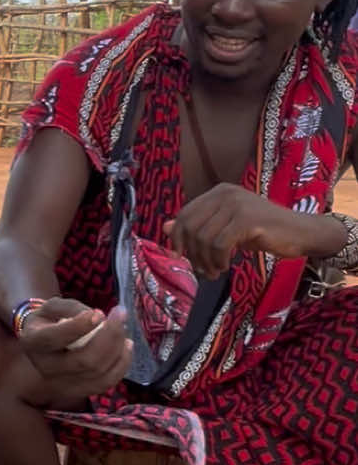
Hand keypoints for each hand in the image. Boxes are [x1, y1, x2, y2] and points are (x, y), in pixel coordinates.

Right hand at [19, 298, 131, 399]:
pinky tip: (126, 347)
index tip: (100, 313)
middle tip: (120, 314)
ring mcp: (62, 385)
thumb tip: (99, 317)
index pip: (56, 338)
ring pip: (98, 373)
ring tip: (124, 330)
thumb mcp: (51, 307)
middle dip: (110, 336)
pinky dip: (122, 365)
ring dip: (118, 349)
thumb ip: (71, 307)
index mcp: (33, 342)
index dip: (80, 326)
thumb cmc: (48, 321)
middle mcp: (45, 368)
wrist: (41, 344)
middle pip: (84, 360)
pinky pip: (106, 383)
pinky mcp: (78, 392)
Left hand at [164, 185, 333, 279]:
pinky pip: (219, 244)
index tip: (179, 257)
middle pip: (190, 227)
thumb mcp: (226, 228)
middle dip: (191, 253)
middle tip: (201, 270)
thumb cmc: (263, 231)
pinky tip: (225, 266)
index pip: (185, 214)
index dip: (177, 238)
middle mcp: (225, 193)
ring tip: (213, 272)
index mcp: (218, 192)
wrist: (300, 233)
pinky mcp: (247, 219)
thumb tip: (164, 227)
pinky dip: (218, 260)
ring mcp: (237, 205)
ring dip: (205, 261)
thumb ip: (198, 226)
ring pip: (203, 238)